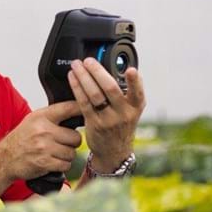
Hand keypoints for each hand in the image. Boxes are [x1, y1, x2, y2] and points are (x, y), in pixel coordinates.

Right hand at [0, 101, 82, 180]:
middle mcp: (43, 130)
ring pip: (72, 153)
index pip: (68, 108)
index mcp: (41, 117)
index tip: (90, 109)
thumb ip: (53, 116)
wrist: (5, 158)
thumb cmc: (22, 139)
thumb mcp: (33, 120)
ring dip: (67, 156)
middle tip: (63, 143)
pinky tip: (53, 162)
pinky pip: (66, 165)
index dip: (82, 108)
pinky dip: (62, 166)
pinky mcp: (45, 163)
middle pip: (75, 137)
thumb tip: (78, 109)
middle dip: (72, 142)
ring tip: (55, 153)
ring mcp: (44, 147)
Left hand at [68, 58, 145, 172]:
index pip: (138, 92)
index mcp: (136, 106)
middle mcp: (124, 113)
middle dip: (97, 71)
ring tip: (77, 66)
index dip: (135, 81)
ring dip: (83, 77)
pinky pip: (84, 103)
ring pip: (94, 94)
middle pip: (110, 88)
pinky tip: (73, 78)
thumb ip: (129, 91)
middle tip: (88, 60)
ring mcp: (108, 119)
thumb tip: (122, 67)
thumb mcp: (132, 109)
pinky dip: (77, 88)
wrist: (114, 150)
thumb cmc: (121, 124)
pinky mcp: (94, 123)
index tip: (131, 70)